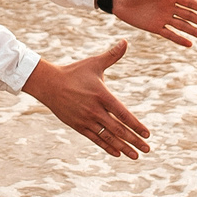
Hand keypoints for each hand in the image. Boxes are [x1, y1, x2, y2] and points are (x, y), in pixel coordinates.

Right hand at [24, 44, 151, 158]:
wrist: (49, 84)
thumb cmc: (74, 72)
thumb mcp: (94, 63)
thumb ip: (112, 55)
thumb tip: (126, 41)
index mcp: (101, 95)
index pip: (123, 113)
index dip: (136, 125)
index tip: (147, 134)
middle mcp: (94, 110)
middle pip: (118, 129)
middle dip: (134, 140)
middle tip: (147, 149)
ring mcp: (85, 119)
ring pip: (108, 137)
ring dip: (123, 147)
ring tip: (136, 155)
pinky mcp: (78, 126)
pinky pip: (95, 139)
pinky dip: (107, 147)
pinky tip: (118, 153)